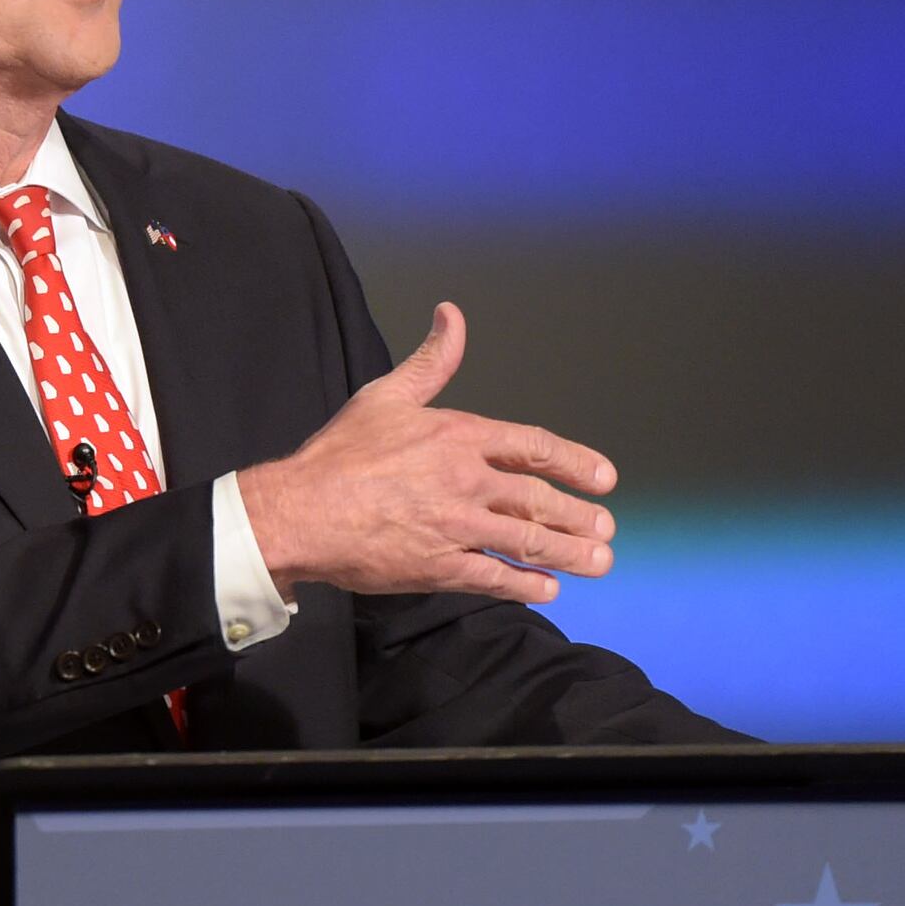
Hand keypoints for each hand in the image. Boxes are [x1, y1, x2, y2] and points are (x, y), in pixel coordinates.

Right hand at [236, 302, 617, 604]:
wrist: (299, 511)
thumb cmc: (339, 454)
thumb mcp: (386, 395)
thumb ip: (431, 361)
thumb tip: (453, 316)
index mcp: (460, 437)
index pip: (535, 448)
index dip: (576, 463)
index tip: (604, 479)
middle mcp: (467, 482)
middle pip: (541, 500)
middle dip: (580, 516)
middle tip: (606, 529)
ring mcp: (457, 528)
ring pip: (529, 541)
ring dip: (570, 553)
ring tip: (597, 562)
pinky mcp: (440, 568)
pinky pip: (496, 578)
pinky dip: (527, 585)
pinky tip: (548, 589)